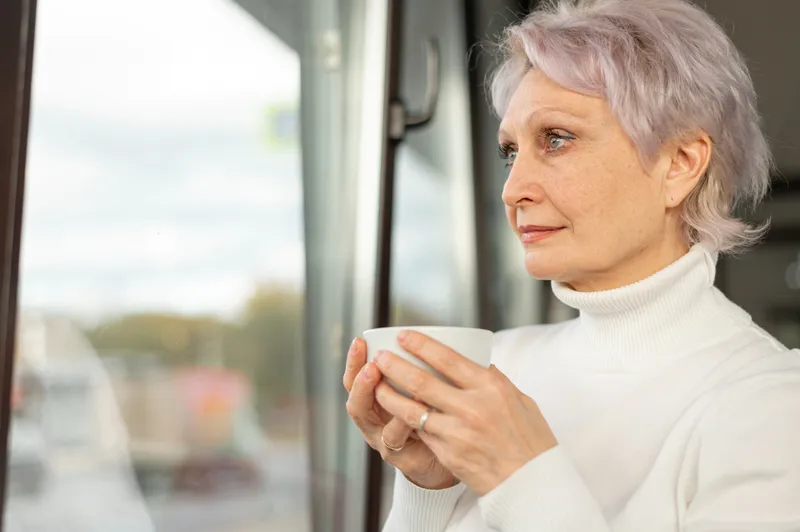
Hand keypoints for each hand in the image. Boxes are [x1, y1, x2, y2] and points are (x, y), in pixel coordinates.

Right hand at [343, 337, 455, 489]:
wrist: (450, 460)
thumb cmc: (436, 421)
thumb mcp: (425, 392)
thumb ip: (422, 371)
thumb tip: (432, 337)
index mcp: (376, 402)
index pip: (356, 378)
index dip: (354, 361)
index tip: (360, 341)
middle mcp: (374, 421)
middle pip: (355, 400)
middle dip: (359, 380)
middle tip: (370, 365)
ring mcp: (383, 440)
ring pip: (368, 419)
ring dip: (374, 397)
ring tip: (379, 378)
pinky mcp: (400, 457)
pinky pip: (395, 438)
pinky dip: (402, 422)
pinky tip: (415, 407)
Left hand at [373, 330, 557, 495]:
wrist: (531, 483)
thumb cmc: (530, 440)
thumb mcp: (520, 400)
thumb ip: (495, 380)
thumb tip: (478, 363)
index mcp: (490, 387)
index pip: (447, 358)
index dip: (420, 345)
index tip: (403, 336)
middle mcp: (472, 407)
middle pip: (421, 381)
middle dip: (395, 365)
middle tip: (380, 356)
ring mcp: (457, 432)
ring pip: (411, 409)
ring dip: (388, 395)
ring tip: (375, 384)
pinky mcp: (448, 453)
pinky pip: (420, 431)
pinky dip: (404, 420)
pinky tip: (393, 412)